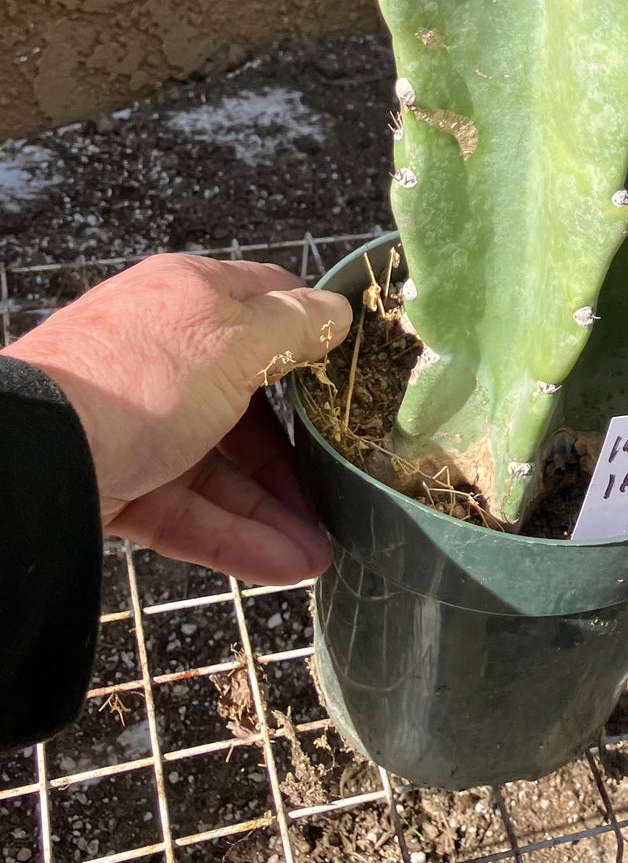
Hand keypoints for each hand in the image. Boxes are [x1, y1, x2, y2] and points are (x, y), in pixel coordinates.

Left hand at [5, 255, 352, 584]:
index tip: (357, 375)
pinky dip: (237, 537)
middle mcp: (165, 355)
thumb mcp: (235, 338)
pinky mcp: (119, 481)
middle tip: (343, 482)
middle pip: (251, 402)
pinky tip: (285, 563)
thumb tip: (338, 311)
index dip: (315, 336)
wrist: (35, 454)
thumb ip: (294, 325)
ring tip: (320, 552)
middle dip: (299, 450)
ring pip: (222, 466)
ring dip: (275, 508)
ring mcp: (140, 421)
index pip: (267, 305)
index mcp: (190, 298)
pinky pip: (190, 510)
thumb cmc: (137, 377)